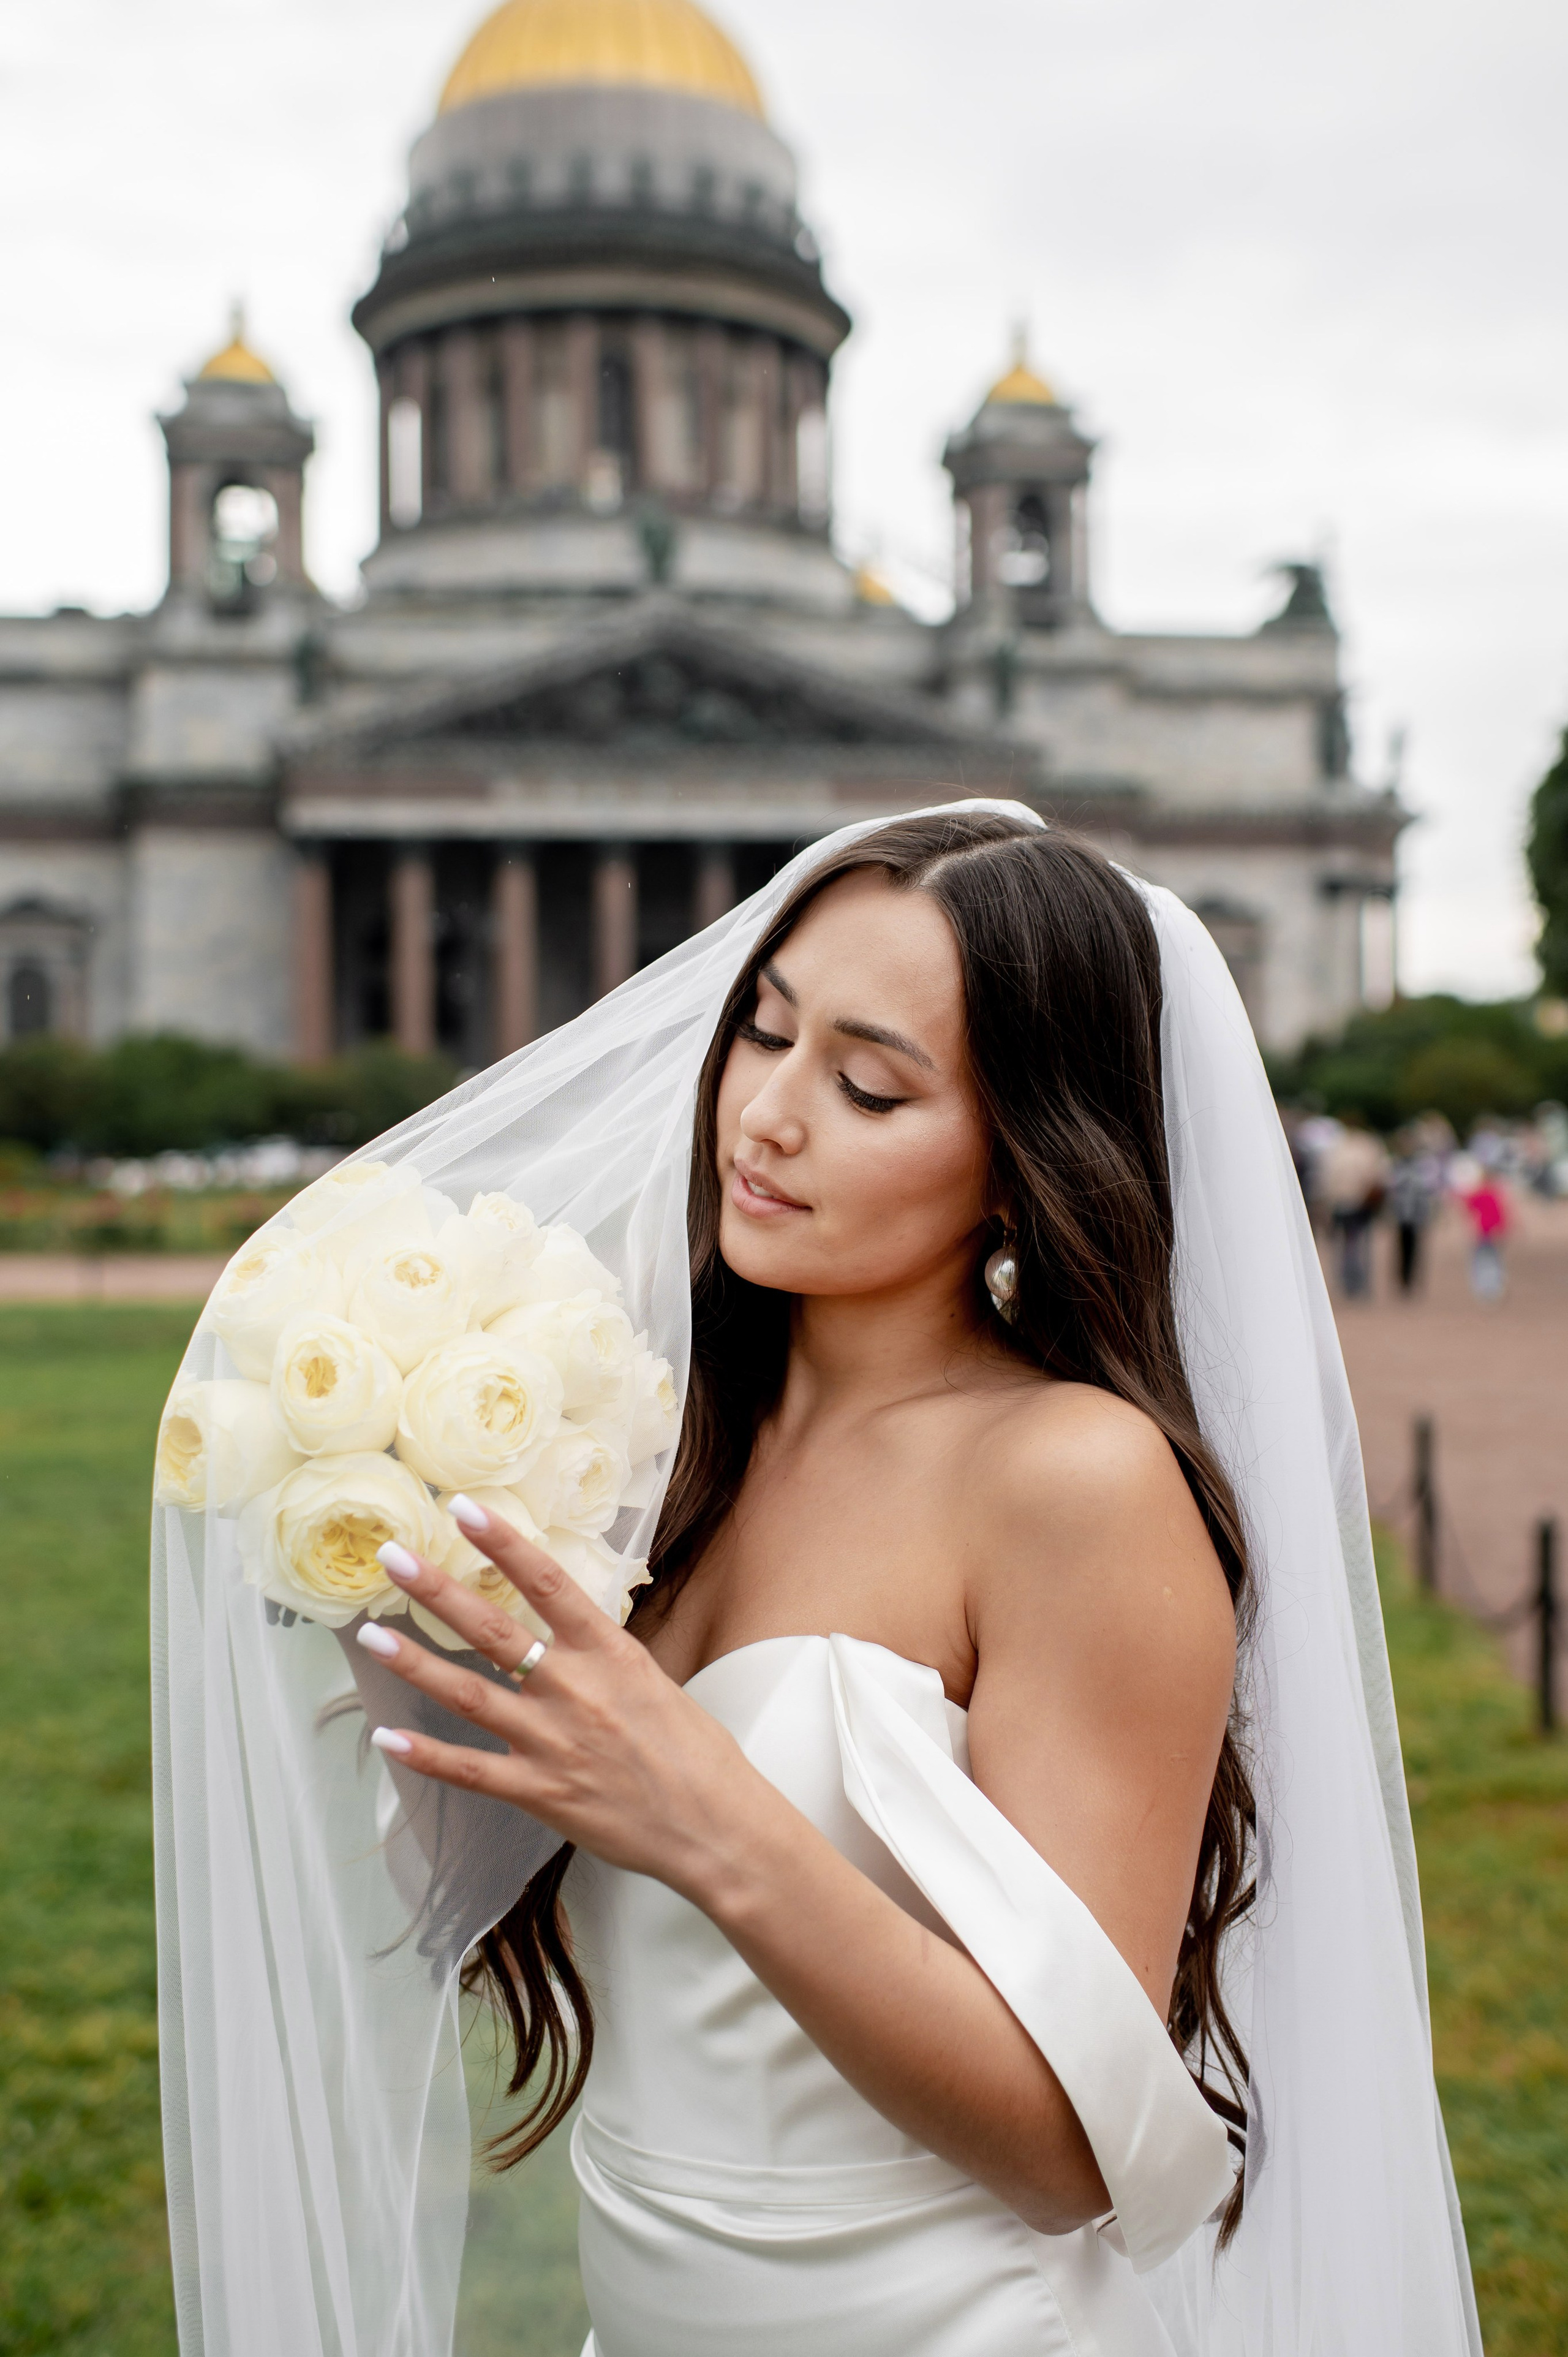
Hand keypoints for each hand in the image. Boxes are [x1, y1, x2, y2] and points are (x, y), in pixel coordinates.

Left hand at [356, 1503, 755, 1898]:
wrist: (716, 1826)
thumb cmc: (694, 1753)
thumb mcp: (651, 1680)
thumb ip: (599, 1656)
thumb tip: (563, 1631)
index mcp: (610, 1652)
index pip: (547, 1582)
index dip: (503, 1543)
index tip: (464, 1508)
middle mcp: (575, 1689)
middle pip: (492, 1630)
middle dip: (436, 1590)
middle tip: (392, 1558)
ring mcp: (552, 1742)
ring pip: (468, 1694)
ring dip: (415, 1663)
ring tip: (370, 1636)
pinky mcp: (540, 1793)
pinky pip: (470, 1771)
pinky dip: (426, 1755)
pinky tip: (388, 1737)